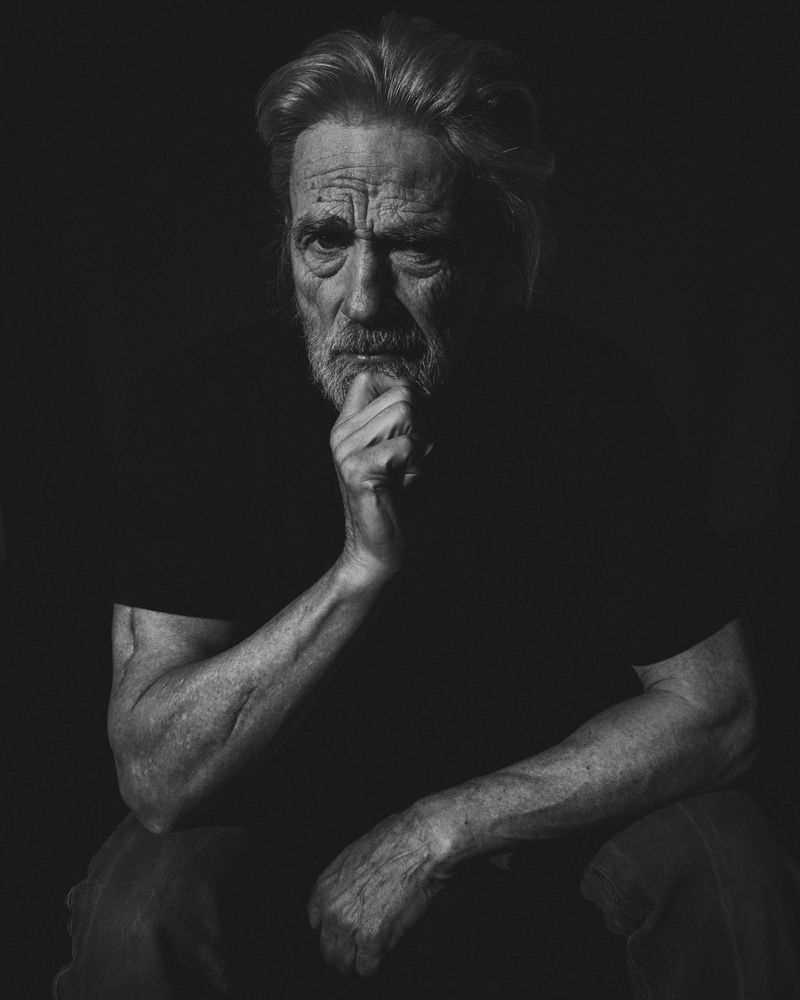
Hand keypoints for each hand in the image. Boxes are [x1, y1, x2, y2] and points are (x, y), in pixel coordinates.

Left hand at [308, 810, 450, 977]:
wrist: (417, 845)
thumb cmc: (394, 841)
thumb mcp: (355, 856)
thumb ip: (345, 882)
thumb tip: (352, 895)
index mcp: (324, 887)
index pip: (316, 923)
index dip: (332, 928)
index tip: (343, 931)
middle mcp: (332, 910)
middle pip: (328, 947)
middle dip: (342, 950)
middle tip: (356, 950)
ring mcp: (350, 927)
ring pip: (344, 964)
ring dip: (355, 963)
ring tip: (367, 958)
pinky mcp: (373, 939)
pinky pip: (367, 969)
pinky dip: (374, 967)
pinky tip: (380, 958)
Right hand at [330, 372, 432, 579]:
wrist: (380, 549)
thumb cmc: (399, 500)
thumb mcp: (401, 450)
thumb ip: (404, 418)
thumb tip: (423, 388)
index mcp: (348, 425)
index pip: (371, 377)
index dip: (404, 391)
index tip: (413, 426)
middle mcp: (342, 434)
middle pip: (401, 392)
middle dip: (424, 423)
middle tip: (413, 459)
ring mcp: (346, 451)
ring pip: (405, 412)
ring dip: (422, 443)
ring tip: (407, 470)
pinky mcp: (357, 470)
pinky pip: (406, 446)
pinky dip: (417, 466)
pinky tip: (403, 485)